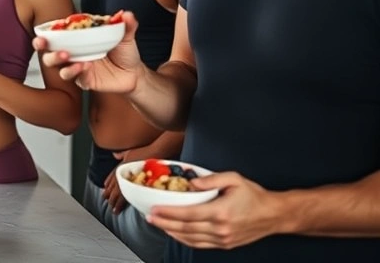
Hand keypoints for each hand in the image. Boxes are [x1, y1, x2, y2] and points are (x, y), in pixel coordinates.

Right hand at [33, 11, 144, 92]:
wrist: (134, 74)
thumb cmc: (125, 52)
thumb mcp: (126, 36)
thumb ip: (126, 24)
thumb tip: (126, 14)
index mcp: (78, 39)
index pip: (57, 33)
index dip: (46, 31)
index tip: (42, 29)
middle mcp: (73, 52)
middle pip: (48, 50)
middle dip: (41, 46)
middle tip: (44, 42)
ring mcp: (76, 67)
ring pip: (56, 66)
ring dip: (57, 59)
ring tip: (67, 55)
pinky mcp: (84, 80)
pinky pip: (75, 78)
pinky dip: (76, 71)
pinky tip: (85, 66)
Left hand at [101, 148, 143, 214]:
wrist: (155, 153)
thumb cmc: (144, 152)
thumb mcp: (129, 152)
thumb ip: (121, 155)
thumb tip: (115, 155)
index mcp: (120, 167)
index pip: (110, 178)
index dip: (107, 185)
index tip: (105, 191)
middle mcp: (121, 173)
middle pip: (113, 187)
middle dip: (109, 196)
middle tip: (108, 202)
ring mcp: (128, 179)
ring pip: (117, 193)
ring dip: (114, 202)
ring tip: (114, 209)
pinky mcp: (135, 184)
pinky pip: (126, 195)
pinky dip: (122, 203)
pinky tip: (121, 207)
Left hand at [147, 172, 282, 249]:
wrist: (274, 215)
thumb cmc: (254, 195)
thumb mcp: (234, 179)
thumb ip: (211, 180)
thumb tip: (191, 183)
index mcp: (221, 212)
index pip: (187, 214)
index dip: (168, 213)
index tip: (154, 210)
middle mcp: (220, 228)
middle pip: (185, 228)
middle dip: (164, 223)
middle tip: (150, 217)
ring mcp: (223, 239)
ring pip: (190, 239)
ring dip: (172, 232)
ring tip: (159, 224)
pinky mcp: (225, 244)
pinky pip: (200, 244)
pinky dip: (185, 240)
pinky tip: (176, 233)